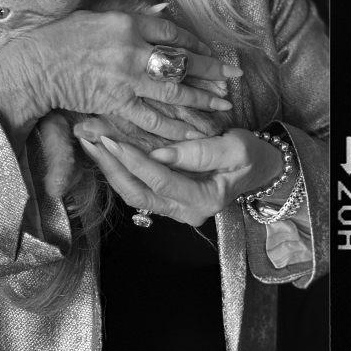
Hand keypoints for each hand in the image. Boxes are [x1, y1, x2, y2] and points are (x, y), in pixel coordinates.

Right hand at [0, 3, 237, 150]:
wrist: (36, 65)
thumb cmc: (64, 36)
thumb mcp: (100, 16)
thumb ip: (133, 20)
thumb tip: (162, 15)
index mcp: (129, 23)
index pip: (174, 33)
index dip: (197, 44)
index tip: (215, 52)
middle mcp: (132, 50)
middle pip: (181, 61)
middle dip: (211, 70)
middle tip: (234, 77)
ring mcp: (125, 79)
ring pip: (172, 91)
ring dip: (200, 99)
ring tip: (222, 105)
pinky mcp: (116, 104)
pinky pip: (150, 117)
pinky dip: (173, 125)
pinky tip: (192, 130)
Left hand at [71, 118, 289, 228]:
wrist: (259, 168)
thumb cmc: (250, 155)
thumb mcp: (235, 147)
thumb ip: (199, 152)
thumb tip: (161, 152)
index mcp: (204, 201)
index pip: (161, 181)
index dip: (136, 160)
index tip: (113, 138)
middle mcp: (185, 212)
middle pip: (138, 193)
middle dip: (112, 166)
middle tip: (91, 139)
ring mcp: (174, 209)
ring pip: (134, 193)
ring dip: (111, 168)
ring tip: (90, 142)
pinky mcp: (168, 198)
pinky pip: (139, 187)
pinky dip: (121, 168)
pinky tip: (106, 149)